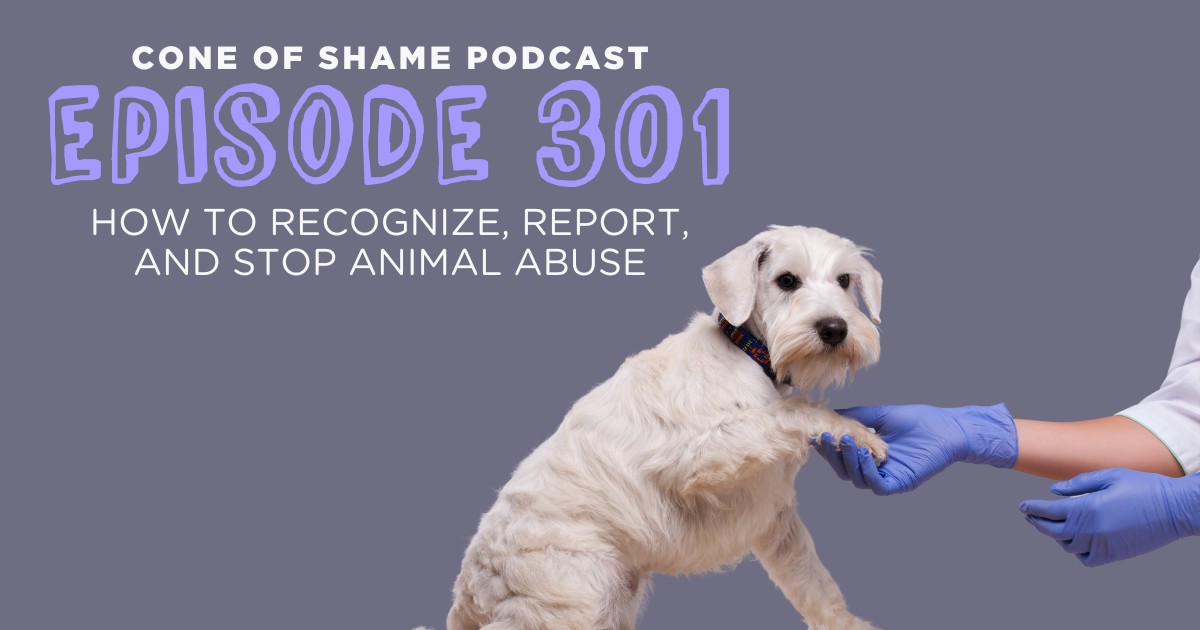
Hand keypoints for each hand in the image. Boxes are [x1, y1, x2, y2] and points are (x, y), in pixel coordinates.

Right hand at [813, 404, 1016, 494]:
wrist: (948, 427)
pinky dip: (867, 472)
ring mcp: (887, 478)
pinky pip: (877, 485)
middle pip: (844, 470)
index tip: (817, 432)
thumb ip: (857, 417)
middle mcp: (875, 469)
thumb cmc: (920, 422)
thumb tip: (830, 414)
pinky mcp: (900, 483)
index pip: (841, 456)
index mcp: (869, 455)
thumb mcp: (881, 416)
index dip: (828, 448)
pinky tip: (864, 455)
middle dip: (832, 455)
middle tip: (826, 437)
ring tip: (846, 440)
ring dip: (849, 461)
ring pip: (857, 479)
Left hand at [1021, 468, 1199, 566]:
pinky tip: (1077, 540)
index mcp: (1087, 507)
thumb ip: (1078, 484)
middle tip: (1030, 516)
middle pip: (1052, 531)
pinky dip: (1077, 552)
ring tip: (1054, 525)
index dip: (1032, 508)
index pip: (1048, 511)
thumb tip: (1053, 491)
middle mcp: (1091, 529)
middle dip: (1037, 522)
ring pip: (1067, 546)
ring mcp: (1103, 544)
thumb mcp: (1109, 476)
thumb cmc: (1143, 486)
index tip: (1022, 506)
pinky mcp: (1114, 555)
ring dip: (1057, 536)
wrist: (1175, 509)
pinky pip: (1086, 559)